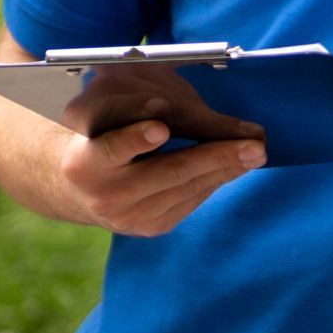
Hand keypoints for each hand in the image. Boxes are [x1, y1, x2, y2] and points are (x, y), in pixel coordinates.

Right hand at [56, 87, 265, 237]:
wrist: (77, 189)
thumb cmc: (99, 138)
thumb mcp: (108, 118)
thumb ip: (144, 111)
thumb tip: (180, 105)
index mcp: (85, 163)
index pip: (111, 149)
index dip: (135, 139)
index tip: (160, 127)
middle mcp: (104, 196)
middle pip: (167, 171)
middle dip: (215, 156)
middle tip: (253, 145)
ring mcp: (128, 218)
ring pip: (186, 187)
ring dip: (226, 168)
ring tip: (256, 152)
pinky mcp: (149, 228)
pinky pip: (190, 200)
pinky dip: (215, 179)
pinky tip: (236, 165)